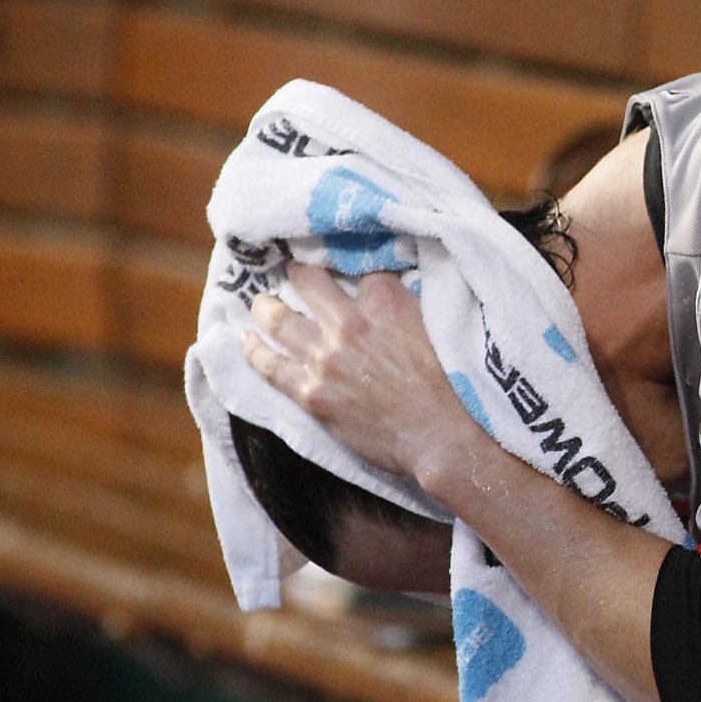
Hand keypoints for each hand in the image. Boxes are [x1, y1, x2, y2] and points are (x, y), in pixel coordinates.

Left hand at [241, 262, 473, 482]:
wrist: (445, 439)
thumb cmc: (454, 387)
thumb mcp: (438, 327)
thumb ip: (410, 303)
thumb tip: (396, 287)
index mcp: (386, 301)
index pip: (358, 265)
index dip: (349, 262)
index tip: (341, 263)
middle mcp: (349, 323)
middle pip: (308, 280)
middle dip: (300, 273)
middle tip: (296, 275)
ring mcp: (326, 358)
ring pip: (278, 318)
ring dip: (267, 307)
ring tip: (263, 304)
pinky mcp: (312, 393)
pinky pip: (268, 365)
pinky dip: (253, 348)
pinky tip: (246, 338)